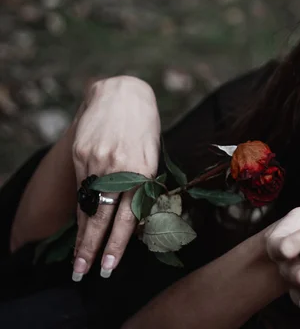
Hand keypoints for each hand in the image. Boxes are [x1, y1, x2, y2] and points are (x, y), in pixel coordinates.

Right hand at [71, 76, 160, 280]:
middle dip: (91, 248)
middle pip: (102, 217)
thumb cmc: (145, 130)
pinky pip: (81, 187)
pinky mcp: (81, 152)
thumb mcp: (153, 157)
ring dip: (82, 235)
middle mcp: (119, 168)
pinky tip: (81, 225)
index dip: (117, 244)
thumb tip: (135, 223)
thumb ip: (144, 187)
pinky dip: (82, 208)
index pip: (128, 217)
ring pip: (88, 205)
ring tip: (77, 260)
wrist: (123, 95)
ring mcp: (97, 160)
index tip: (108, 267)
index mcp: (143, 171)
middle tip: (83, 273)